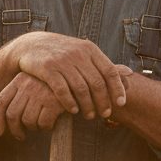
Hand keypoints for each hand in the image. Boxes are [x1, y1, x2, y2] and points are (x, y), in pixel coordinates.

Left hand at [0, 73, 62, 139]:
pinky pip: (44, 123)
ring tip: (40, 125)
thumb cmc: (48, 85)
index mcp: (18, 81)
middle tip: (21, 136)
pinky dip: (46, 127)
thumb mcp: (27, 86)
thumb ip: (9, 97)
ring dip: (34, 128)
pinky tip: (52, 123)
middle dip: (15, 130)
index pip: (0, 102)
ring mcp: (40, 93)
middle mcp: (27, 85)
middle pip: (13, 115)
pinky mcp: (54, 102)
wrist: (74, 77)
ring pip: (28, 121)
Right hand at [13, 32, 127, 119]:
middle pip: (97, 83)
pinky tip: (73, 111)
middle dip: (103, 102)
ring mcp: (62, 61)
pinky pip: (62, 90)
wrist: (31, 45)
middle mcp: (78, 54)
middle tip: (104, 115)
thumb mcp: (82, 52)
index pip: (110, 71)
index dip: (117, 89)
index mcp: (90, 49)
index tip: (120, 104)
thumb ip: (101, 63)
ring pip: (81, 89)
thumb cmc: (62, 53)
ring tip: (89, 115)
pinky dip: (69, 103)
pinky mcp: (47, 69)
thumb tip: (129, 72)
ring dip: (87, 106)